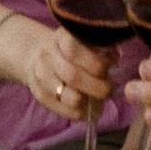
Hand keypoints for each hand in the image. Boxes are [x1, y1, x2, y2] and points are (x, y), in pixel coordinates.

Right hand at [0, 14, 123, 121]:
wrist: (35, 57)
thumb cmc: (70, 50)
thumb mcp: (82, 39)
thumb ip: (99, 46)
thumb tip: (115, 58)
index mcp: (60, 37)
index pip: (74, 50)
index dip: (96, 62)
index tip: (112, 66)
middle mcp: (47, 55)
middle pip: (72, 76)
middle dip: (97, 86)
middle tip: (110, 89)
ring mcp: (41, 76)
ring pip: (69, 97)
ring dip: (90, 101)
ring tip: (100, 98)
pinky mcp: (40, 94)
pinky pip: (66, 111)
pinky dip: (82, 112)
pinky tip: (88, 106)